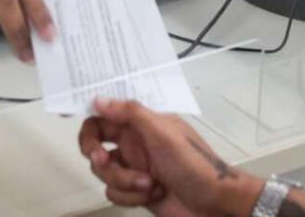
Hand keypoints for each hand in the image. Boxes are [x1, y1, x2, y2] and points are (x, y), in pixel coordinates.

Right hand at [79, 99, 263, 215]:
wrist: (214, 204)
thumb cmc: (195, 164)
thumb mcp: (163, 134)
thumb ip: (131, 113)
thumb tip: (99, 99)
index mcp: (141, 124)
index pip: (105, 117)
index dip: (90, 125)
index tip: (90, 140)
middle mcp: (135, 144)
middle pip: (96, 146)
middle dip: (97, 157)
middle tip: (103, 160)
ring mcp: (134, 169)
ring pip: (104, 173)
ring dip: (123, 181)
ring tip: (149, 184)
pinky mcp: (135, 192)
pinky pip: (114, 193)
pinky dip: (130, 197)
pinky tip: (151, 195)